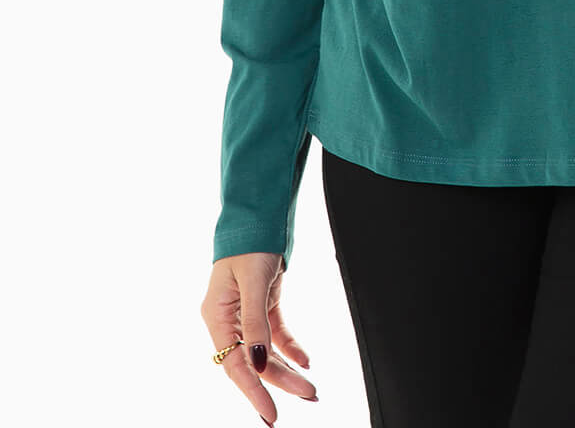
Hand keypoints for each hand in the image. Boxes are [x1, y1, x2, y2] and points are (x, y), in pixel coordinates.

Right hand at [201, 251, 318, 421]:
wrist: (258, 213)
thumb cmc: (250, 241)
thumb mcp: (253, 281)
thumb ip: (254, 323)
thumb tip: (256, 362)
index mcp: (217, 316)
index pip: (235, 364)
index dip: (253, 391)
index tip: (269, 414)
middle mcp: (228, 319)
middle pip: (252, 361)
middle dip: (279, 381)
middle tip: (307, 396)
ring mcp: (244, 313)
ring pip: (265, 351)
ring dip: (287, 369)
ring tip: (310, 387)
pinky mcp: (261, 304)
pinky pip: (275, 334)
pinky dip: (290, 347)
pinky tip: (305, 360)